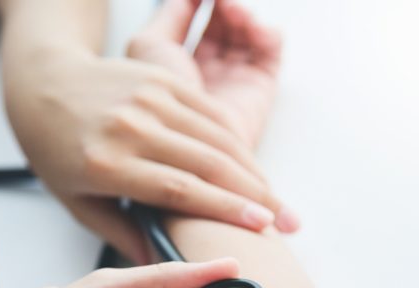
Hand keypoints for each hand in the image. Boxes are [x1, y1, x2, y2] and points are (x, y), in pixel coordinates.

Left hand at [0, 3, 292, 263]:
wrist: (43, 84)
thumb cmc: (56, 149)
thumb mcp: (77, 201)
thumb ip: (122, 234)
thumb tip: (163, 269)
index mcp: (106, 162)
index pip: (178, 188)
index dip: (224, 208)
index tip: (260, 227)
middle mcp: (131, 125)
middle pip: (208, 163)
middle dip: (256, 196)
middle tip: (286, 223)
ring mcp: (150, 97)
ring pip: (218, 137)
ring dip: (255, 171)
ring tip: (279, 202)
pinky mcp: (163, 79)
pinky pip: (211, 111)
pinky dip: (238, 140)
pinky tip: (254, 167)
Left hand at [128, 0, 282, 149]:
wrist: (175, 143)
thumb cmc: (152, 101)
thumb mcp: (148, 47)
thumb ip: (170, 15)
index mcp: (179, 68)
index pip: (196, 24)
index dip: (200, 3)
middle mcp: (208, 76)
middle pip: (224, 27)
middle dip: (223, 7)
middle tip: (219, 0)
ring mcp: (234, 82)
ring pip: (247, 35)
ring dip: (241, 15)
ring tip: (230, 9)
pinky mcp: (259, 90)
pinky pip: (269, 51)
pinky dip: (265, 31)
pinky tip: (249, 26)